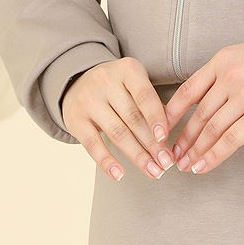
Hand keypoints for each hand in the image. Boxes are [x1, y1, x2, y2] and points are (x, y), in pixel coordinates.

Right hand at [61, 57, 177, 182]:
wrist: (78, 81)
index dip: (156, 118)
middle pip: (133, 118)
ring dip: (137, 156)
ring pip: (116, 133)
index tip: (166, 139)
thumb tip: (168, 137)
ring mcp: (88, 100)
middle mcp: (106, 81)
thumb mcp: (134, 83)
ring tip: (153, 171)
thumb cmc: (117, 86)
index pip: (145, 96)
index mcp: (127, 69)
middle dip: (152, 144)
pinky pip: (92, 145)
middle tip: (166, 163)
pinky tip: (120, 174)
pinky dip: (107, 161)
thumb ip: (151, 104)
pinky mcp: (75, 119)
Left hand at [161, 19, 243, 175]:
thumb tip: (210, 99)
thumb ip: (227, 73)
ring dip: (195, 151)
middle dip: (181, 139)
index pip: (188, 90)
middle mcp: (229, 77)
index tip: (160, 130)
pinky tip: (204, 167)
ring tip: (185, 166)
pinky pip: (231, 140)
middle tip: (171, 156)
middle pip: (197, 115)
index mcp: (223, 60)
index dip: (171, 114)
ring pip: (210, 130)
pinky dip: (214, 157)